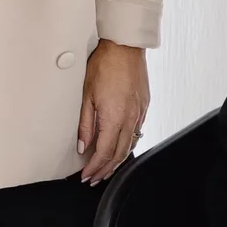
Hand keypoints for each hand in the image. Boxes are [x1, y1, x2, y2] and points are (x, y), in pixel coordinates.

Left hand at [77, 40, 148, 182]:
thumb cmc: (105, 65)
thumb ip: (85, 124)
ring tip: (106, 169)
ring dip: (117, 161)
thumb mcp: (86, 95)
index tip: (86, 175)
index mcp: (114, 118)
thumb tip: (83, 144)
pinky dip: (127, 145)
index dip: (95, 168)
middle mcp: (130, 119)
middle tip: (94, 179)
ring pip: (130, 146)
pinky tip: (120, 147)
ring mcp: (139, 113)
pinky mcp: (143, 107)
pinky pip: (136, 133)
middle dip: (105, 170)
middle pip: (118, 155)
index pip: (104, 153)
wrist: (124, 48)